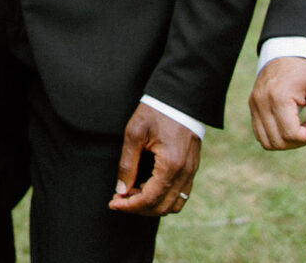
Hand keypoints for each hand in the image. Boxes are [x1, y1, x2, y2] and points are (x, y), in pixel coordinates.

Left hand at [108, 102, 199, 216]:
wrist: (180, 97)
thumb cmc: (155, 111)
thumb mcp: (134, 133)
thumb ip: (128, 164)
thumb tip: (121, 191)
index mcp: (171, 165)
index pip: (149, 199)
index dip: (129, 205)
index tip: (113, 203)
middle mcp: (185, 173)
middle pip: (162, 207)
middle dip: (138, 208)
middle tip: (119, 199)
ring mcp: (191, 172)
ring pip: (173, 205)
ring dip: (152, 205)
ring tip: (131, 193)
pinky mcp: (192, 168)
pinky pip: (181, 194)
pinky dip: (163, 198)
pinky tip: (146, 187)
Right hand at [249, 56, 305, 149]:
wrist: (286, 53)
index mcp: (279, 96)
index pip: (291, 134)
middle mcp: (261, 101)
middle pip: (278, 141)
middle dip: (297, 142)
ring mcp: (254, 104)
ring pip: (267, 142)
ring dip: (285, 142)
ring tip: (297, 128)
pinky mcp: (252, 106)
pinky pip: (260, 134)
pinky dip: (274, 137)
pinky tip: (287, 126)